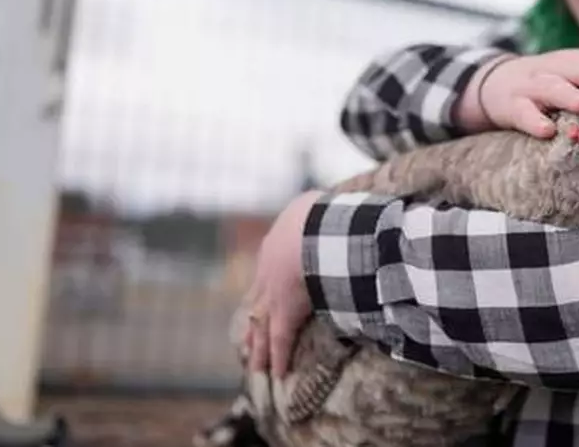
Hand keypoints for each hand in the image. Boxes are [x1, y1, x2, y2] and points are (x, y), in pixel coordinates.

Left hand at [243, 190, 321, 377]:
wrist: (311, 229)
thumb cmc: (319, 213)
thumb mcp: (315, 205)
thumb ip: (321, 209)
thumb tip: (333, 205)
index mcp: (275, 246)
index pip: (266, 275)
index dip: (263, 291)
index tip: (260, 303)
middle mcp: (268, 274)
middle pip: (256, 304)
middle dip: (252, 323)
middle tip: (245, 341)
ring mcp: (274, 296)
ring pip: (262, 327)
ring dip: (258, 346)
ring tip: (253, 364)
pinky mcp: (286, 314)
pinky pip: (281, 341)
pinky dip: (278, 358)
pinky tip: (278, 374)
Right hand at [468, 46, 578, 137]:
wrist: (492, 85)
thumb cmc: (542, 84)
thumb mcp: (566, 74)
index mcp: (567, 63)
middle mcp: (550, 71)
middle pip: (572, 67)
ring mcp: (530, 88)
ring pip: (549, 88)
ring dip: (567, 95)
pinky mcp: (511, 107)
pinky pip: (523, 115)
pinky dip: (534, 122)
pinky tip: (547, 131)